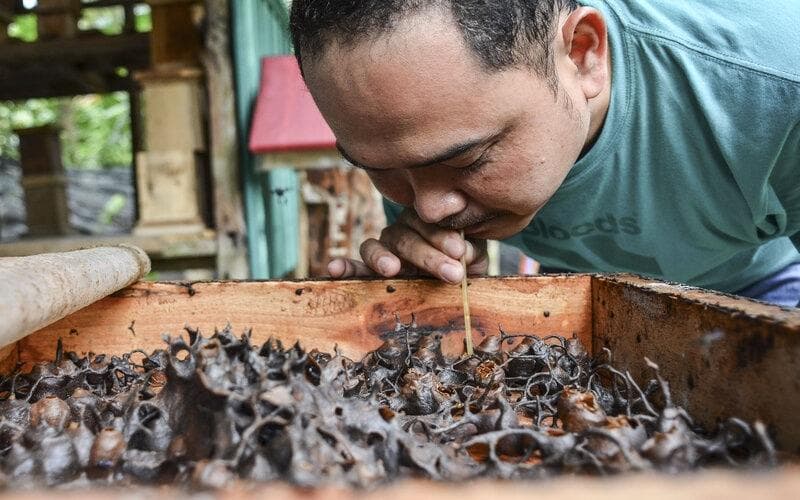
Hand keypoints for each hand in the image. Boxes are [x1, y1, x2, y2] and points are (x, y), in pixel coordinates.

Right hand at [327, 208, 487, 282]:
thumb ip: (470, 251)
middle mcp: (401, 232)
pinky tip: (334, 269)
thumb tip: (464, 251)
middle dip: (427, 256)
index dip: (441, 236)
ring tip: (391, 269)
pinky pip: (354, 267)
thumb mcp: (472, 255)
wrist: (456, 278)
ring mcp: (383, 250)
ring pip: (374, 247)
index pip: (427, 224)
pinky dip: (344, 268)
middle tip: (450, 272)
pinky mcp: (370, 271)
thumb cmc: (463, 263)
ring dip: (381, 258)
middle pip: (405, 238)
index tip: (458, 250)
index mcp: (425, 223)